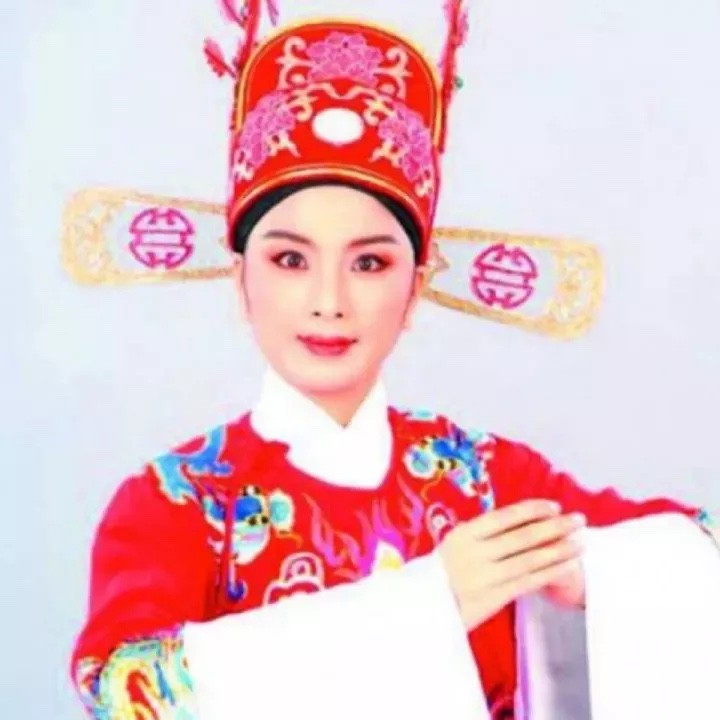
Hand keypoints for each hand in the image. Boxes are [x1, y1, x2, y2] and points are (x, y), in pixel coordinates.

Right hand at [437, 500, 585, 630]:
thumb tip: (516, 522)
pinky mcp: (493, 598)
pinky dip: (551, 572)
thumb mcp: (452, 547)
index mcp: (463, 534)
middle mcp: (475, 552)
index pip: (504, 516)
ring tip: (581, 542)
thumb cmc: (438, 577)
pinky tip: (568, 566)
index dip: (532, 510)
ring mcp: (484, 576)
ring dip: (559, 549)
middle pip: (522, 536)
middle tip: (579, 519)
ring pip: (530, 559)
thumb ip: (480, 536)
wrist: (418, 610)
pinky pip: (528, 582)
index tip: (555, 506)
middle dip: (555, 527)